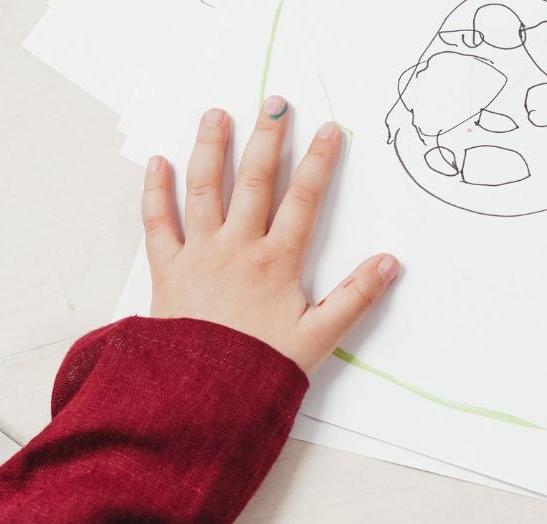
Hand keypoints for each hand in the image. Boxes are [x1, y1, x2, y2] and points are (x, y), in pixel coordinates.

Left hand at [141, 96, 398, 373]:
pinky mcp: (167, 270)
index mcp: (277, 262)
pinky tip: (159, 163)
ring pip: (205, 190)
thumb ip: (355, 298)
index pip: (304, 201)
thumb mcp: (319, 337)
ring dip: (211, 149)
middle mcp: (237, 248)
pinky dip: (156, 191)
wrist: (201, 396)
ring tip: (217, 115)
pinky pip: (158, 223)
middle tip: (275, 104)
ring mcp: (199, 255)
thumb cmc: (261, 368)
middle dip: (268, 139)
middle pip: (255, 182)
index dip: (320, 163)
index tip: (330, 130)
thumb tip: (390, 263)